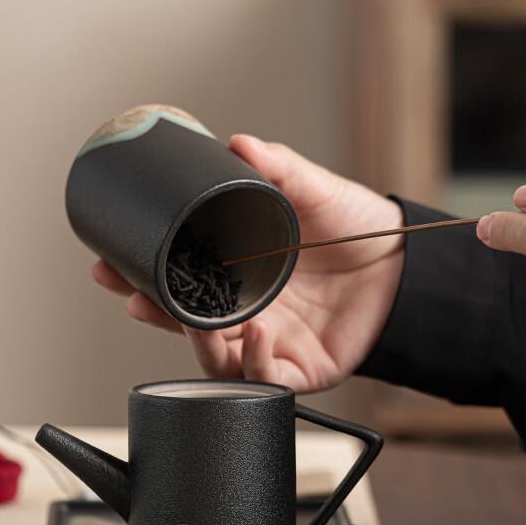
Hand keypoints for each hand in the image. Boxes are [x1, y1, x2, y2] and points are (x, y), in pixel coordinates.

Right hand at [93, 135, 404, 391]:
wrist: (411, 267)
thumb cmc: (361, 233)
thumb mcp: (315, 193)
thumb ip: (279, 169)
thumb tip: (238, 143)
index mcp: (243, 276)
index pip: (182, 283)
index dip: (146, 278)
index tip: (114, 265)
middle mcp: (250, 313)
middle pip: (186, 326)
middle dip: (154, 314)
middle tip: (132, 293)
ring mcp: (272, 344)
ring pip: (217, 360)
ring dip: (199, 343)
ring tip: (194, 317)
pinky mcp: (300, 370)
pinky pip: (265, 381)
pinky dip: (256, 362)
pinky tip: (257, 335)